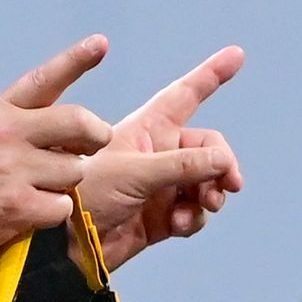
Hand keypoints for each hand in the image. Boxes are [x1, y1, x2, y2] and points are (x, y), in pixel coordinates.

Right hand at [0, 38, 114, 262]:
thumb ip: (24, 123)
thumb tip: (74, 129)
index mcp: (0, 111)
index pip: (43, 80)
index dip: (75, 60)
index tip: (100, 43)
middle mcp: (9, 134)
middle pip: (78, 123)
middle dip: (96, 135)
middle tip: (93, 146)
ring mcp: (14, 170)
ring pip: (76, 170)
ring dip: (67, 182)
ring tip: (40, 187)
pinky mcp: (19, 205)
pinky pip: (63, 206)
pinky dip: (54, 212)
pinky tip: (33, 211)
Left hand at [76, 46, 245, 267]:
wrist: (65, 247)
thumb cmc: (87, 197)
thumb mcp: (135, 173)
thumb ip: (182, 165)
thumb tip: (224, 161)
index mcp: (147, 129)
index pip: (185, 95)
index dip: (210, 75)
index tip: (236, 55)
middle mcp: (157, 154)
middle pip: (208, 148)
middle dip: (222, 164)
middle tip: (230, 183)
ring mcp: (161, 187)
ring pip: (206, 182)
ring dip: (211, 193)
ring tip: (206, 204)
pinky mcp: (161, 218)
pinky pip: (194, 213)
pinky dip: (194, 218)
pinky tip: (180, 225)